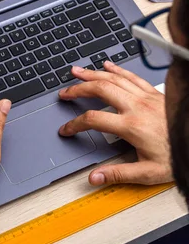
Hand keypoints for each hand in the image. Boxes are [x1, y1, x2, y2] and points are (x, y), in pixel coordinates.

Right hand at [58, 61, 171, 185]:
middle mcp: (137, 107)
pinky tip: (107, 66)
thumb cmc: (177, 155)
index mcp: (132, 126)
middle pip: (100, 90)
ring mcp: (146, 97)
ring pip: (114, 78)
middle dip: (79, 89)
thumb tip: (95, 177)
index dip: (75, 124)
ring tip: (77, 72)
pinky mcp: (154, 94)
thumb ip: (118, 174)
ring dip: (93, 74)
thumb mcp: (148, 173)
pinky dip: (117, 69)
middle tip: (65, 92)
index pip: (93, 119)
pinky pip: (132, 76)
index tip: (67, 129)